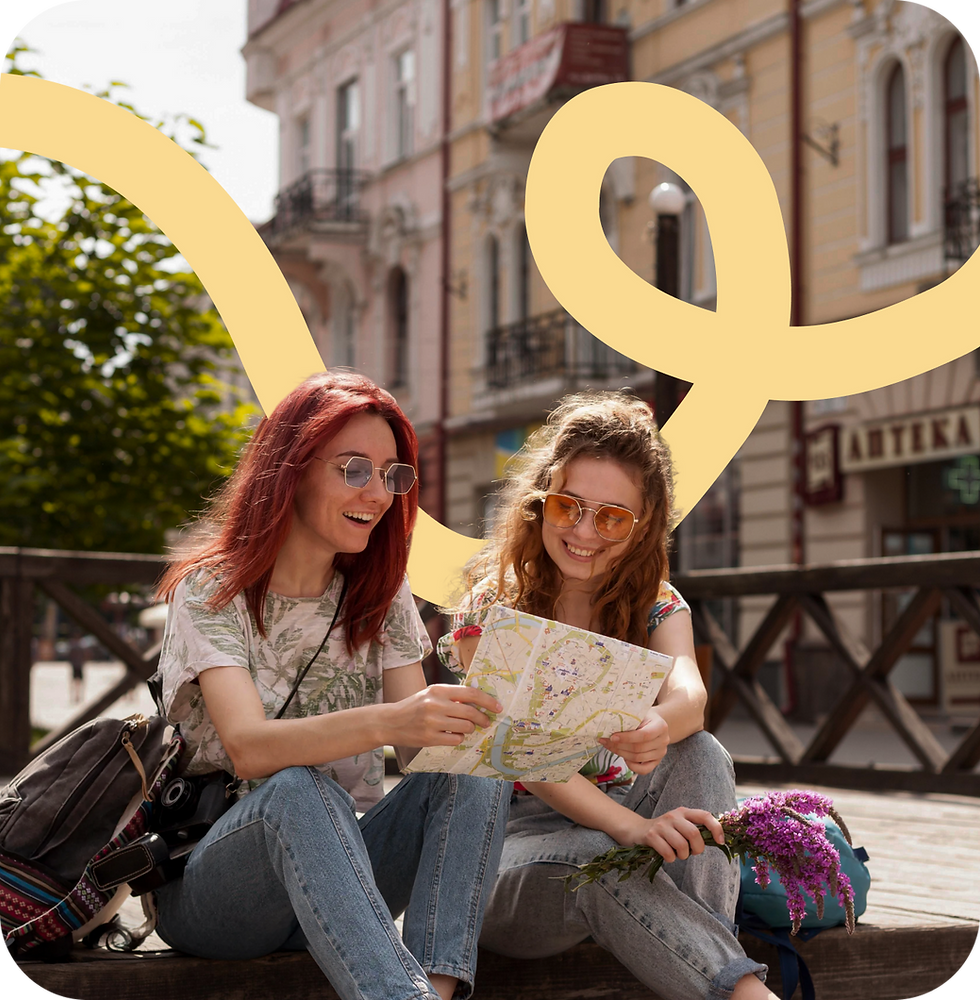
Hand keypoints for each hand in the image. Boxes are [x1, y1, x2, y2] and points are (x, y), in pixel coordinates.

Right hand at [387, 684, 501, 748]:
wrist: (389, 722)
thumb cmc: (414, 707)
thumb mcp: (431, 694)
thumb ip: (451, 696)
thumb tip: (478, 702)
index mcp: (438, 690)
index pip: (470, 693)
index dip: (487, 701)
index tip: (497, 707)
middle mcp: (436, 704)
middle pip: (471, 712)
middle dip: (483, 719)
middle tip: (487, 722)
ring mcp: (432, 722)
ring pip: (465, 727)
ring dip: (470, 729)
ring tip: (465, 728)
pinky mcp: (429, 738)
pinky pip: (455, 739)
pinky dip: (458, 738)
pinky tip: (453, 735)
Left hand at [599, 709, 668, 773]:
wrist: (655, 723)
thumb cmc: (645, 717)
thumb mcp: (639, 713)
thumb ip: (629, 719)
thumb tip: (609, 725)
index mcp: (661, 726)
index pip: (644, 735)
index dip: (627, 738)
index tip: (612, 737)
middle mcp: (664, 741)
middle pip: (639, 748)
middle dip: (619, 746)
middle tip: (605, 741)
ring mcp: (661, 753)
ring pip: (638, 758)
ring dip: (621, 753)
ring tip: (610, 746)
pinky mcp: (656, 762)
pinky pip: (643, 770)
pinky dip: (631, 766)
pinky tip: (623, 757)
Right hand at [617, 807, 724, 860]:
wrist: (637, 830)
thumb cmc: (665, 832)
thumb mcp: (680, 825)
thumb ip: (696, 829)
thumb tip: (718, 839)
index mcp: (684, 812)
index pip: (705, 816)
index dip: (716, 828)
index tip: (720, 842)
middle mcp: (673, 816)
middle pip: (694, 833)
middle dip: (697, 848)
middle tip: (692, 853)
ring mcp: (661, 825)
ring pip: (681, 845)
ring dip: (683, 856)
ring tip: (677, 854)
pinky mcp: (651, 835)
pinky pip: (668, 853)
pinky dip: (671, 859)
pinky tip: (667, 855)